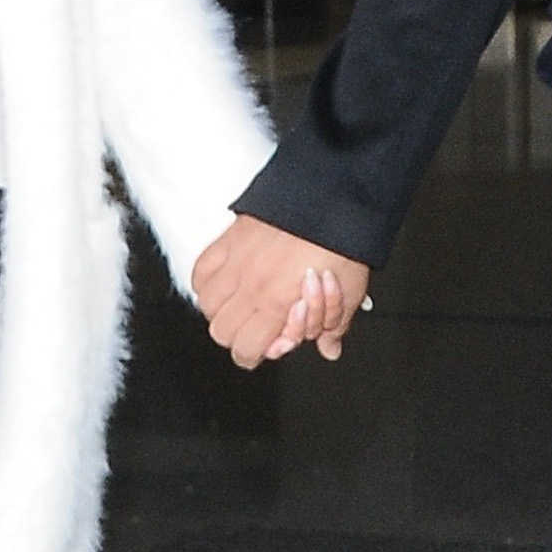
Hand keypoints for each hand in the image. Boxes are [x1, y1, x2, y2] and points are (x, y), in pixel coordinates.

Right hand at [193, 214, 371, 369]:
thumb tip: (330, 348)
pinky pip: (200, 270)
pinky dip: (207, 282)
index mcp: (276, 303)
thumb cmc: (342, 240)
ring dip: (221, 310)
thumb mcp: (350, 291)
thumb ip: (335, 325)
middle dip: (239, 336)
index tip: (265, 347)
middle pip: (220, 332)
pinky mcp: (229, 239)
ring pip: (206, 304)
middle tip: (258, 327)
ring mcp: (235, 262)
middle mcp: (250, 285)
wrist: (332, 196)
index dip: (254, 354)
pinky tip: (226, 282)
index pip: (245, 349)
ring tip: (242, 305)